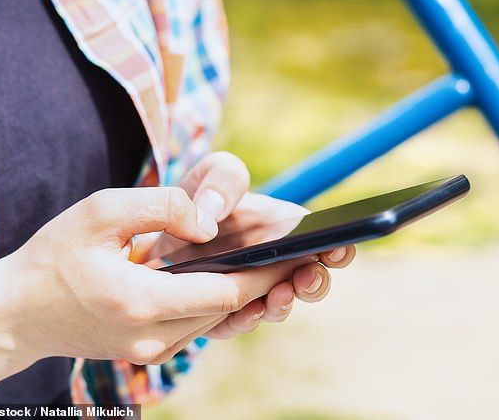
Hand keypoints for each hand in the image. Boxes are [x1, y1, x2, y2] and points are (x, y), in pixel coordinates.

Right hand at [0, 183, 316, 402]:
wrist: (17, 312)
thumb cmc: (54, 257)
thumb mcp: (101, 212)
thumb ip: (162, 207)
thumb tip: (210, 220)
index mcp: (142, 302)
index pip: (228, 290)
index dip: (269, 271)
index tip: (300, 251)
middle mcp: (155, 337)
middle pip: (230, 306)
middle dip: (265, 279)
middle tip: (296, 251)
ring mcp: (153, 350)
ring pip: (218, 316)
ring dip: (243, 289)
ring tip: (271, 259)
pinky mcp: (150, 351)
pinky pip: (198, 323)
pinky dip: (217, 299)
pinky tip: (226, 274)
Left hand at [133, 152, 355, 339]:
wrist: (160, 230)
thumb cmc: (199, 198)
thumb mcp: (211, 176)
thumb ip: (222, 181)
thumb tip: (216, 216)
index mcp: (284, 229)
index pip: (324, 242)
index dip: (338, 248)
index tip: (335, 247)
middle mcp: (274, 264)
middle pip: (310, 282)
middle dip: (315, 284)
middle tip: (305, 277)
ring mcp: (250, 290)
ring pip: (277, 307)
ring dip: (282, 305)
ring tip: (276, 295)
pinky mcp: (221, 311)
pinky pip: (237, 322)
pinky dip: (244, 320)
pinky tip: (243, 312)